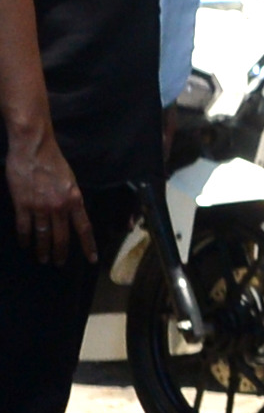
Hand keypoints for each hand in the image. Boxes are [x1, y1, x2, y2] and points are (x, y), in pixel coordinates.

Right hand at [7, 133, 93, 265]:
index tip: (92, 259)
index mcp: (75, 200)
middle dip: (61, 253)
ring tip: (42, 259)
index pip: (84, 228)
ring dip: (43, 250)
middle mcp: (60, 207)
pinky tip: (25, 244)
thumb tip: (71, 213)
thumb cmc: (53, 161)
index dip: (88, 246)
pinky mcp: (23, 204)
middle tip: (59, 264)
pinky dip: (25, 238)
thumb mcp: (71, 180)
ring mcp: (40, 206)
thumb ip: (71, 198)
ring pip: (43, 235)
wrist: (33, 149)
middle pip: (62, 237)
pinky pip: (24, 227)